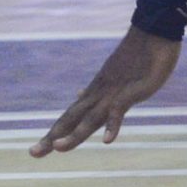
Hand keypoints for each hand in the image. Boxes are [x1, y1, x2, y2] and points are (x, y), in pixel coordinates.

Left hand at [30, 26, 180, 155]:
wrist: (152, 32)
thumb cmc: (136, 55)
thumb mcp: (114, 77)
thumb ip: (99, 91)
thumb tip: (79, 95)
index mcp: (94, 94)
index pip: (70, 118)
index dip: (55, 134)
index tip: (38, 150)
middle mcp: (98, 95)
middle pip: (71, 120)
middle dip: (53, 138)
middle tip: (33, 154)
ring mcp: (112, 94)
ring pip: (90, 118)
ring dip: (74, 135)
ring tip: (58, 148)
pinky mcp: (130, 92)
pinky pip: (119, 111)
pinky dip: (113, 126)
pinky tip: (107, 141)